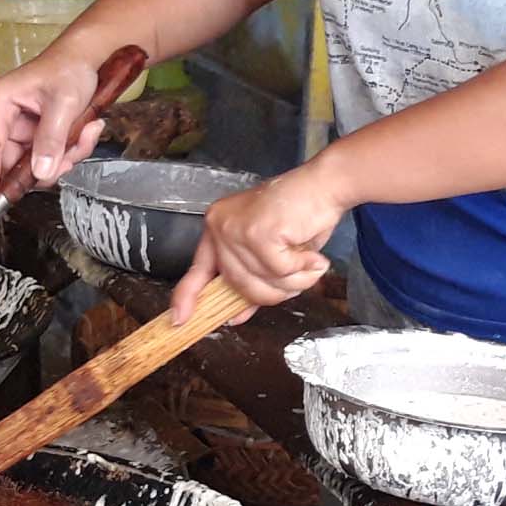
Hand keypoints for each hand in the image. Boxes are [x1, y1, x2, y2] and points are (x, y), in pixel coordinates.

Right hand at [0, 48, 111, 211]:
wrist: (85, 57)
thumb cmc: (69, 69)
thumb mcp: (64, 104)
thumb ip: (51, 139)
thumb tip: (40, 173)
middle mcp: (1, 117)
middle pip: (15, 163)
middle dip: (48, 165)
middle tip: (71, 154)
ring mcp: (18, 128)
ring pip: (36, 164)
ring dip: (65, 156)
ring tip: (85, 132)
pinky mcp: (32, 134)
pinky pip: (48, 157)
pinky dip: (69, 151)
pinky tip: (84, 131)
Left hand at [172, 159, 347, 320]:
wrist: (325, 186)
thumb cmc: (302, 215)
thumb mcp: (270, 254)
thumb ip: (250, 281)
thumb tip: (233, 317)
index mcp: (217, 229)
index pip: (196, 270)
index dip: (187, 297)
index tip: (179, 319)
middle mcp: (220, 227)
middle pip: (238, 285)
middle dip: (275, 291)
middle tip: (301, 276)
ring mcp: (236, 229)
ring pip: (261, 282)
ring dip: (294, 281)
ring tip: (310, 264)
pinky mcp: (257, 232)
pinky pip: (279, 271)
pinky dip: (301, 268)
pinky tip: (312, 255)